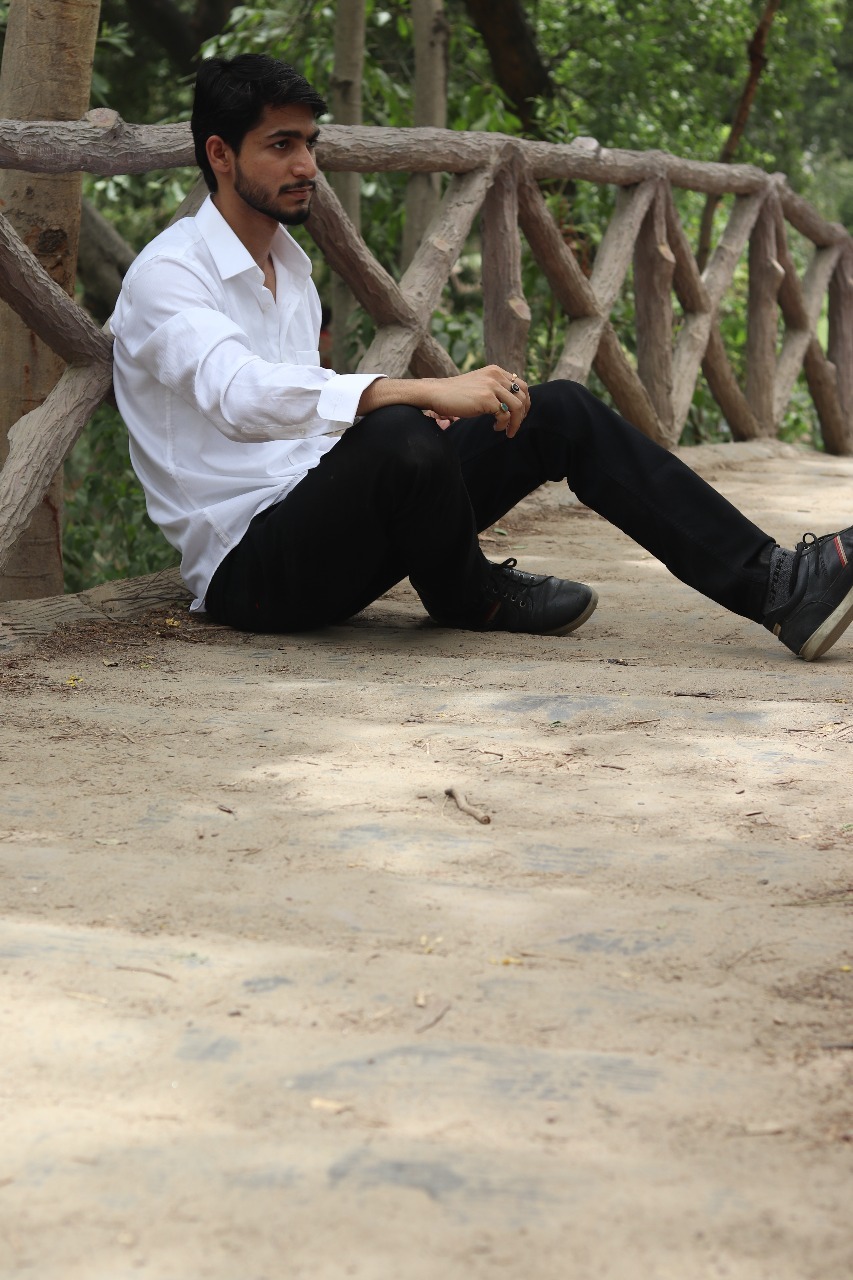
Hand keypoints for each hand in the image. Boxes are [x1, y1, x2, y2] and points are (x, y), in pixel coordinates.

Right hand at [357, 366, 530, 435]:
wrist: (435, 393)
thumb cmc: (454, 395)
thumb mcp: (478, 387)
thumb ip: (494, 390)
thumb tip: (509, 406)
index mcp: (495, 371)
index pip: (521, 385)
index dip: (524, 402)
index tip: (518, 416)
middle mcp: (496, 375)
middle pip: (523, 395)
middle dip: (523, 413)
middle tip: (515, 425)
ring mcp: (492, 386)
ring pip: (518, 406)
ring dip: (515, 422)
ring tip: (506, 431)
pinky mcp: (487, 398)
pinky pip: (505, 414)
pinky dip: (504, 424)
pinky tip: (495, 428)